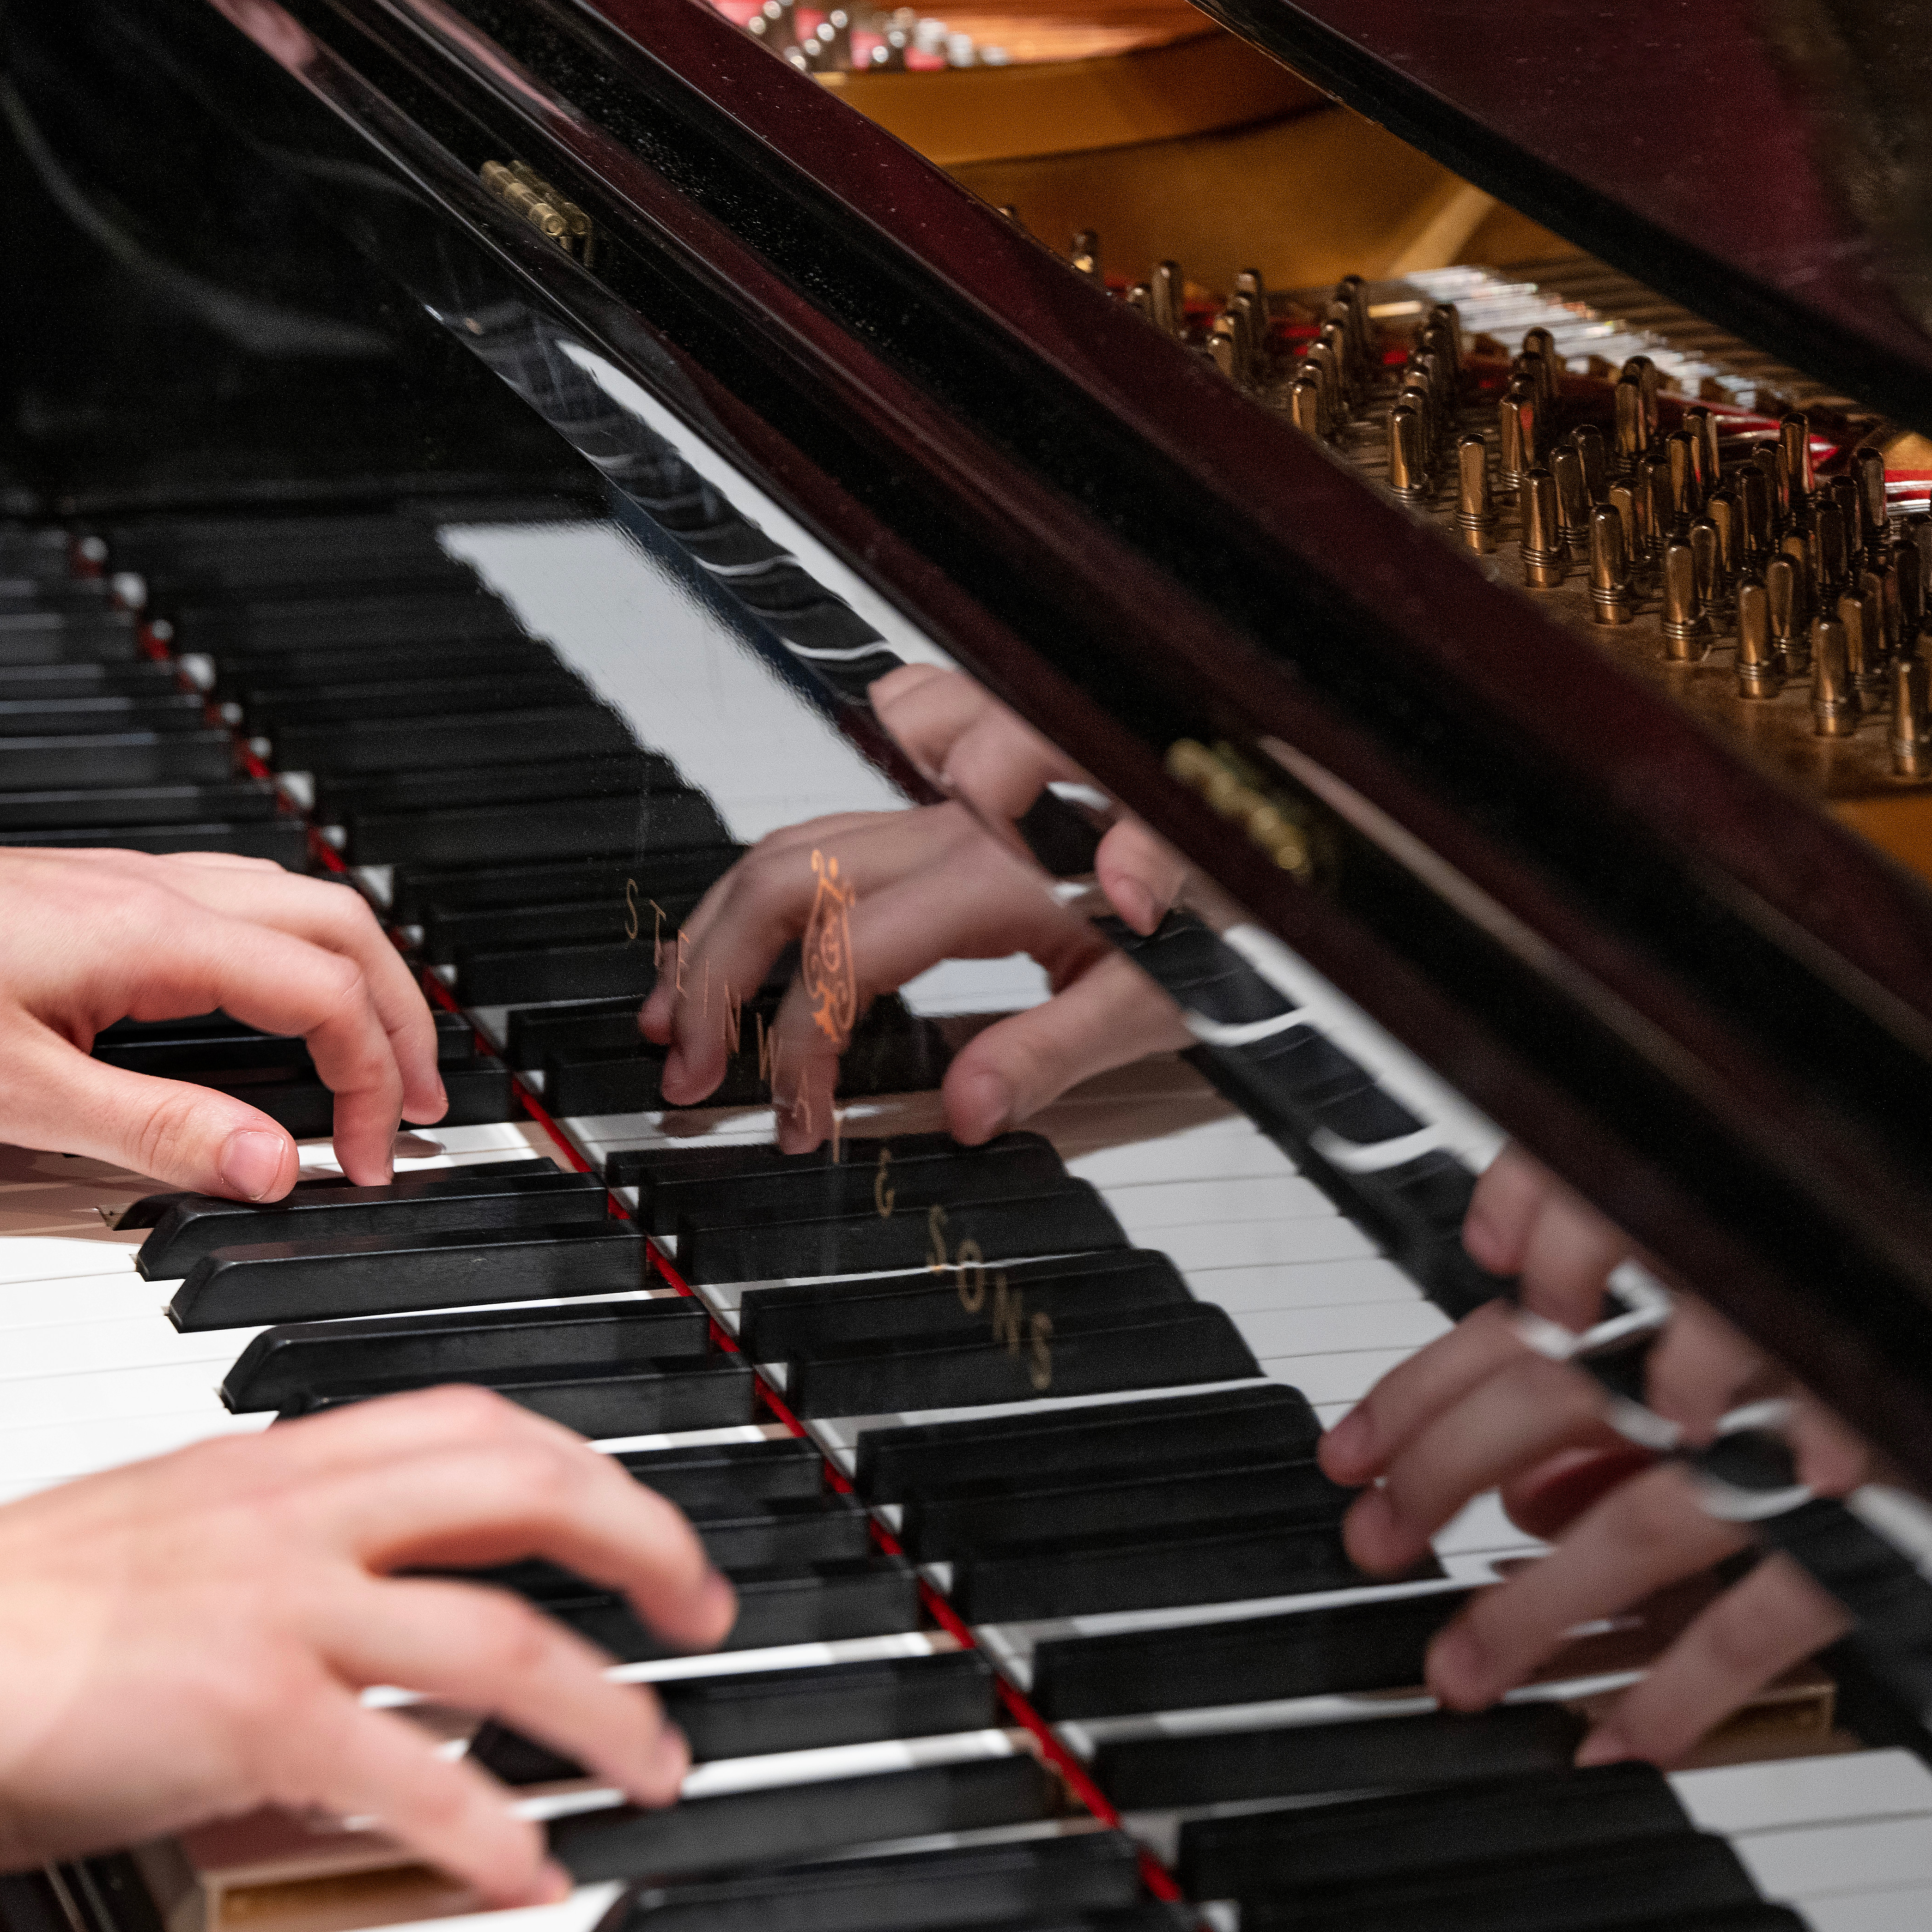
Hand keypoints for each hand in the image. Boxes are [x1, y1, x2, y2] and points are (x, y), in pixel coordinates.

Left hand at [0, 819, 444, 1192]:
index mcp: (152, 933)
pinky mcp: (82, 894)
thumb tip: (267, 1167)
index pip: (323, 995)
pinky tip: (264, 1008)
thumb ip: (157, 1134)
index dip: (370, 1083)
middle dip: (400, 1016)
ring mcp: (117, 882)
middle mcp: (148, 890)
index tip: (365, 1161)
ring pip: (289, 904)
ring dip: (349, 979)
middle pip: (336, 927)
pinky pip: (230, 907)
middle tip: (419, 1103)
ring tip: (368, 1055)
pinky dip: (286, 959)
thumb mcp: (15, 1100)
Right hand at [0, 1390, 736, 1903]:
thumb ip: (260, 1601)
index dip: (572, 1461)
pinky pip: (412, 1774)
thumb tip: (341, 1674)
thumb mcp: (144, 1562)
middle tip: (701, 1610)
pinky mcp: (245, 1715)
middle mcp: (284, 1521)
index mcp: (259, 1472)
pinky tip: (528, 1874)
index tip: (633, 1511)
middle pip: (521, 1488)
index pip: (462, 1424)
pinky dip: (491, 1830)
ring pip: (501, 1638)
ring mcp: (272, 1612)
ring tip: (652, 1765)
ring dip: (602, 1708)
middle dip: (641, 1541)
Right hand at [635, 668, 1197, 1151]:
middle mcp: (954, 826)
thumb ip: (1053, 1053)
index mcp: (997, 876)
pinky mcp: (943, 812)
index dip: (803, 1045)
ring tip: (677, 1012)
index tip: (799, 1122)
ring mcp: (942, 810)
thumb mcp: (1153, 998)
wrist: (1254, 828)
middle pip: (785, 882)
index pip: (849, 958)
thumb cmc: (1216, 909)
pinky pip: (824, 829)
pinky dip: (759, 891)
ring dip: (718, 930)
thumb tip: (962, 1114)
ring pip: (791, 847)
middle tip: (685, 1069)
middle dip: (716, 977)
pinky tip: (734, 938)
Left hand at [1323, 1151, 1864, 1765]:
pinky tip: (1619, 1740)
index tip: (1352, 1456)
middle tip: (1375, 1548)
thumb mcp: (1744, 1329)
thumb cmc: (1889, 1326)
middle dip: (1442, 1484)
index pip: (1521, 1320)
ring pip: (1636, 1523)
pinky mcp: (1876, 1524)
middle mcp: (1740, 1343)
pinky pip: (1761, 1618)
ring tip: (1462, 1669)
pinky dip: (1682, 1687)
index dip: (1420, 1391)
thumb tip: (1530, 1491)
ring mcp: (1806, 1437)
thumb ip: (1635, 1396)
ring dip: (1534, 1605)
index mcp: (1699, 1271)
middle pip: (1549, 1405)